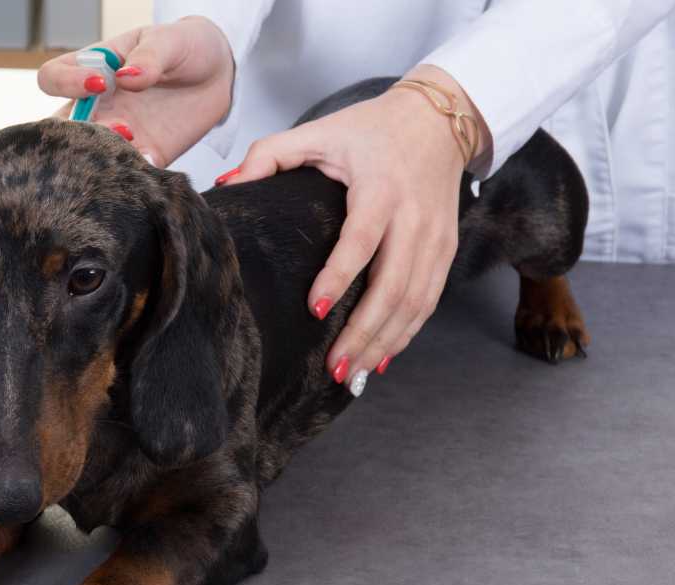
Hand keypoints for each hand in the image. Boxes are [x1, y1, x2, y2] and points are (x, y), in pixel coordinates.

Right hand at [38, 17, 234, 166]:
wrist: (216, 74)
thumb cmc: (183, 47)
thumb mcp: (167, 40)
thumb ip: (148, 56)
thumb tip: (126, 78)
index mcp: (91, 70)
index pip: (52, 78)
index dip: (66, 84)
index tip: (99, 83)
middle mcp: (97, 106)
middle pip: (60, 128)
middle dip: (76, 133)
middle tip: (114, 125)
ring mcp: (119, 134)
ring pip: (90, 156)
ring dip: (103, 156)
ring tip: (132, 140)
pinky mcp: (146, 156)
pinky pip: (129, 173)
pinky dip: (134, 173)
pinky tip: (149, 161)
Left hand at [219, 66, 490, 395]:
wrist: (439, 120)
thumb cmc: (373, 128)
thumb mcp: (319, 131)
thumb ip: (269, 154)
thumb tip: (228, 184)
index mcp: (381, 187)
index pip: (362, 239)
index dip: (340, 276)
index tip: (315, 309)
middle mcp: (414, 216)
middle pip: (394, 285)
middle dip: (364, 332)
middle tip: (333, 367)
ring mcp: (435, 237)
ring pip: (414, 302)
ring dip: (384, 343)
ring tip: (351, 374)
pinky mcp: (446, 250)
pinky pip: (428, 301)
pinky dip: (405, 334)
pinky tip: (380, 359)